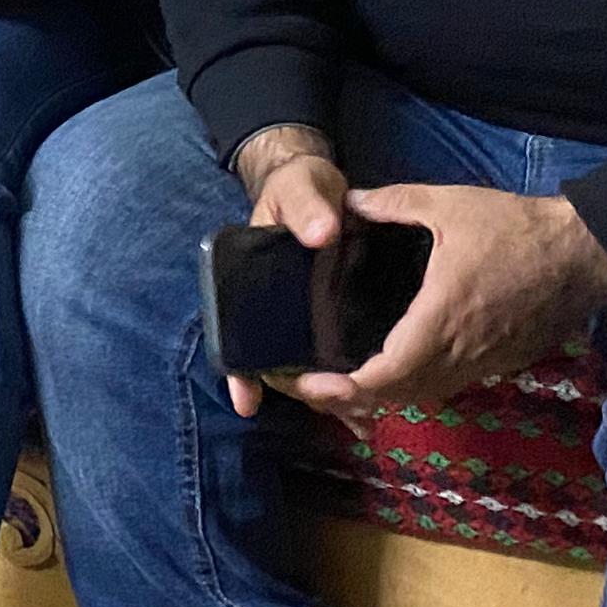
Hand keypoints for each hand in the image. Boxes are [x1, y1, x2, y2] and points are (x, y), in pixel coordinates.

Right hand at [221, 132, 349, 417]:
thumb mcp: (298, 189)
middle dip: (304, 391)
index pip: (238, 334)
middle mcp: (274, 312)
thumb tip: (321, 234)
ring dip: (332, 398)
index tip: (248, 400)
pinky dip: (350, 391)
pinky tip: (368, 417)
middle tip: (343, 404)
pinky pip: (336, 362)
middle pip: (278, 365)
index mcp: (251, 286)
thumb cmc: (298, 189)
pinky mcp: (335, 324)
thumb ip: (306, 207)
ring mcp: (304, 322)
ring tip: (362, 415)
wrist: (320, 189)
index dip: (241, 370)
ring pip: (309, 371)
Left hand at [287, 181, 606, 421]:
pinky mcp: (502, 362)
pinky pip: (451, 384)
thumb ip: (393, 203)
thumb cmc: (516, 229)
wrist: (584, 253)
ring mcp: (485, 362)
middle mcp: (462, 351)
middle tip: (320, 386)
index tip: (314, 384)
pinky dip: (419, 385)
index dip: (348, 388)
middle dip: (356, 398)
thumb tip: (348, 202)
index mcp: (442, 318)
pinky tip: (402, 366)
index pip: (388, 373)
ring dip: (389, 394)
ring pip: (428, 394)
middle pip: (402, 394)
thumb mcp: (449, 204)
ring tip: (352, 380)